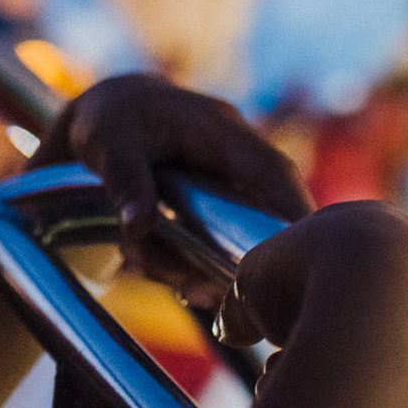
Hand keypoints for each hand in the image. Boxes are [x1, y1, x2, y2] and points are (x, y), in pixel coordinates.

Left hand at [28, 73, 311, 305]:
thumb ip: (125, 182)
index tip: (305, 246)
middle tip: (238, 291)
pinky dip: (192, 263)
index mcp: (217, 129)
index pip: (270, 169)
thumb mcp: (108, 143)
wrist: (101, 116)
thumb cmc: (108, 120)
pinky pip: (214, 240)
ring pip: (235, 233)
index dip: (293, 206)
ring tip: (189, 290)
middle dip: (251, 252)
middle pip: (264, 209)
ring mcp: (224, 181)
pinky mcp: (211, 204)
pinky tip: (178, 283)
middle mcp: (232, 156)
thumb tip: (138, 227)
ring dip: (209, 264)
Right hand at [215, 200, 407, 407]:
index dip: (303, 300)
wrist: (381, 307)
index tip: (283, 329)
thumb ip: (246, 301)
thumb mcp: (253, 282)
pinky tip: (382, 401)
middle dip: (338, 336)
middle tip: (305, 365)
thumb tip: (234, 328)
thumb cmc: (308, 281)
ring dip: (373, 368)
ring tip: (337, 388)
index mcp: (371, 223)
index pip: (337, 263)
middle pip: (376, 305)